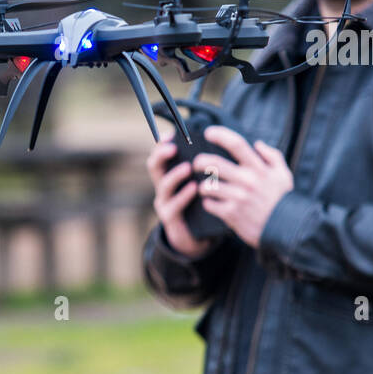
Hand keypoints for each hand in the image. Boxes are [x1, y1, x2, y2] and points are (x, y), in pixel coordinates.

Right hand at [146, 126, 214, 258]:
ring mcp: (164, 203)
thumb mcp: (200, 184)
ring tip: (187, 167)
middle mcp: (163, 187)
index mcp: (170, 175)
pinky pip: (174, 205)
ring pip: (163, 186)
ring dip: (175, 175)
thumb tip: (218, 147)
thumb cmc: (200, 206)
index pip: (161, 155)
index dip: (162, 144)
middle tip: (173, 147)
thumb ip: (204, 169)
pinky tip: (194, 189)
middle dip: (161, 155)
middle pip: (154, 167)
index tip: (171, 134)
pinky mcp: (170, 218)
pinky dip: (183, 196)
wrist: (196, 238)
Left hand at [192, 125, 293, 248]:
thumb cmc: (283, 201)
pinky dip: (208, 203)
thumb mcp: (284, 175)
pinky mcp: (232, 214)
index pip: (237, 144)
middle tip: (196, 163)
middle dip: (200, 161)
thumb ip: (273, 157)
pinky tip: (212, 204)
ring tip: (206, 188)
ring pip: (207, 186)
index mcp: (259, 169)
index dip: (221, 135)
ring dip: (203, 186)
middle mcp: (247, 181)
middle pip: (214, 163)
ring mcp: (238, 197)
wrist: (288, 230)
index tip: (209, 133)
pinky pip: (210, 204)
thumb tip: (257, 144)